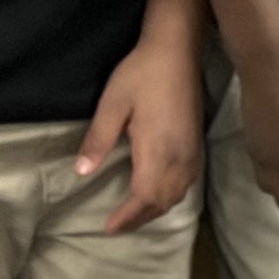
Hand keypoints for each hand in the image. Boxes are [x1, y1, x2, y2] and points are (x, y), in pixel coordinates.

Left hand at [75, 32, 199, 232]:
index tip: (109, 227)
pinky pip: (187, 183)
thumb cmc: (141, 74)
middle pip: (163, 201)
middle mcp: (180, 157)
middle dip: (141, 218)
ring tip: (135, 215)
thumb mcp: (112, 103)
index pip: (144, 197)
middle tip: (117, 226)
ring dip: (157, 209)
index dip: (128, 217)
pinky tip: (159, 192)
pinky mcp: (197, 145)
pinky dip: (171, 195)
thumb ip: (98, 139)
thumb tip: (82, 173)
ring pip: (178, 194)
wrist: (177, 51)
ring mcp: (192, 152)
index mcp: (158, 150)